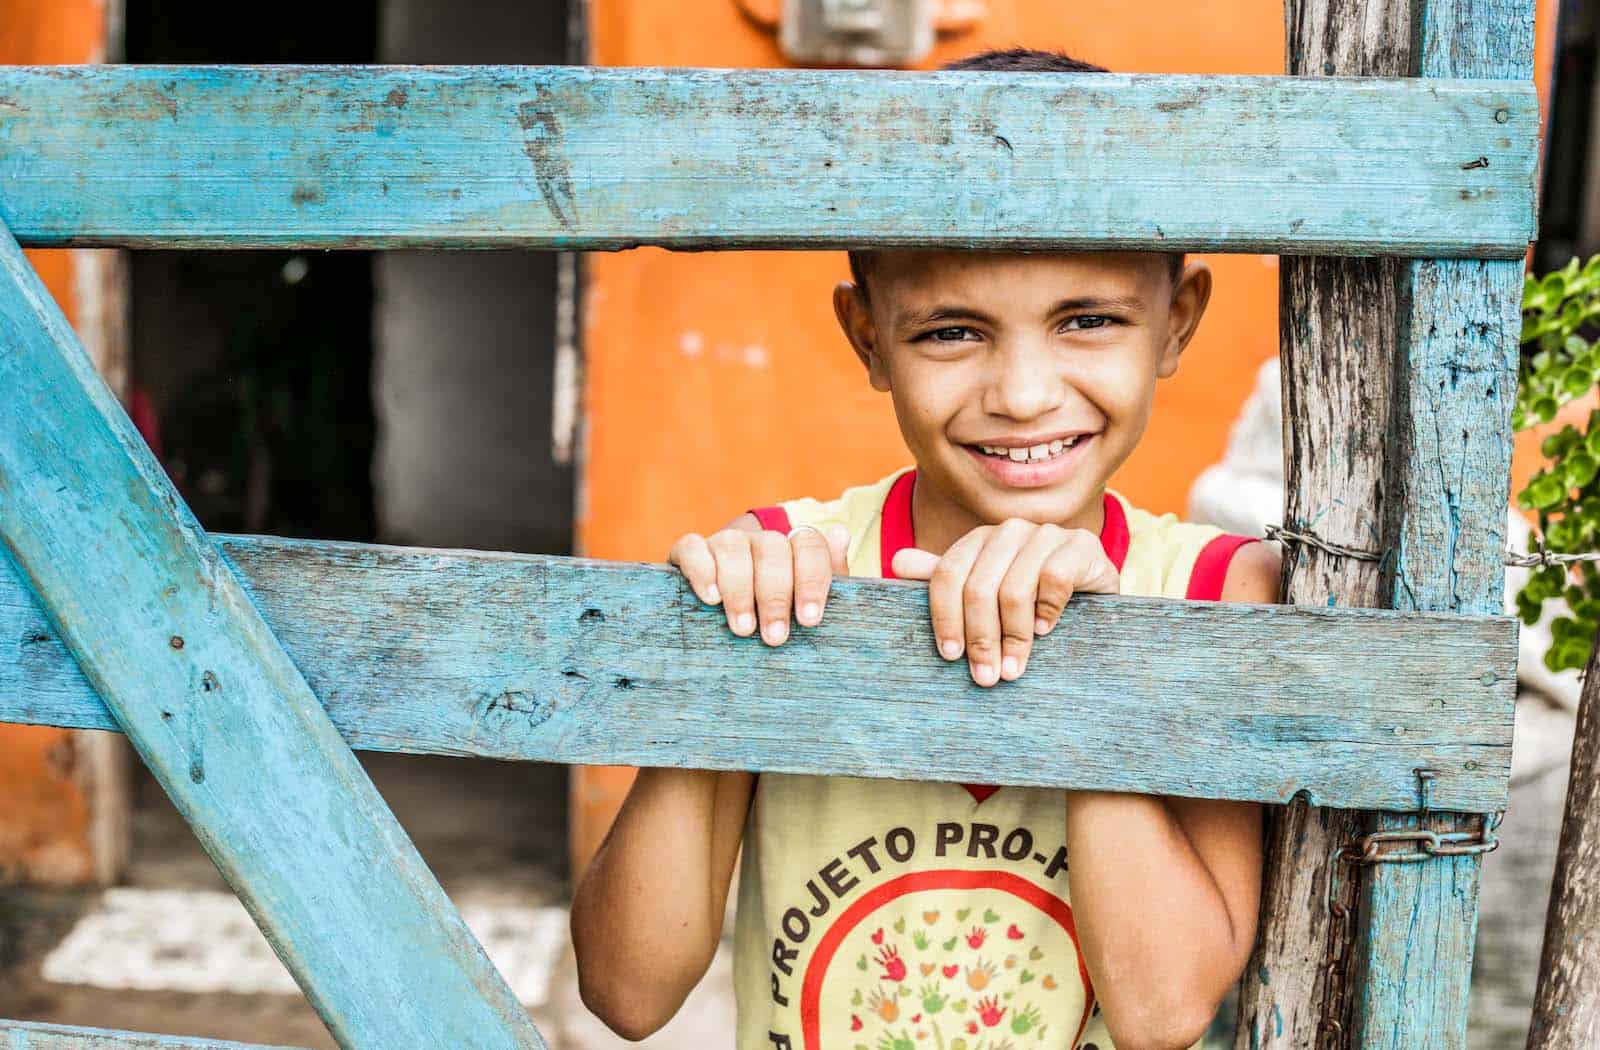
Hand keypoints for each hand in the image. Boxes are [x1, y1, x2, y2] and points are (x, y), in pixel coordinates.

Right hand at [670, 524, 849, 644]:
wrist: (722, 620)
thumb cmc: (775, 617)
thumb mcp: (806, 604)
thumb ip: (828, 576)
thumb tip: (841, 536)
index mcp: (792, 547)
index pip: (809, 544)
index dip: (812, 580)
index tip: (810, 620)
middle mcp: (758, 540)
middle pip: (771, 548)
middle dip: (775, 595)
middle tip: (775, 637)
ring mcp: (723, 543)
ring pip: (732, 546)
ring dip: (740, 589)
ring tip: (743, 628)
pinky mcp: (689, 553)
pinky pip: (693, 548)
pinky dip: (702, 570)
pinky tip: (711, 598)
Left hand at [892, 520, 1118, 686]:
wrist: (1095, 602)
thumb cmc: (1032, 604)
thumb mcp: (987, 596)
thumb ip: (946, 581)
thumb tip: (897, 564)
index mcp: (980, 539)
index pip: (948, 573)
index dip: (945, 617)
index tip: (950, 656)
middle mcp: (1010, 531)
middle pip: (979, 587)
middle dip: (981, 638)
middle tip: (985, 677)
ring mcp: (1047, 534)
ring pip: (1014, 588)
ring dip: (1013, 636)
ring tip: (1014, 668)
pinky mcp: (1081, 545)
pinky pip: (1054, 580)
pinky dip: (1047, 611)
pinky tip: (1045, 631)